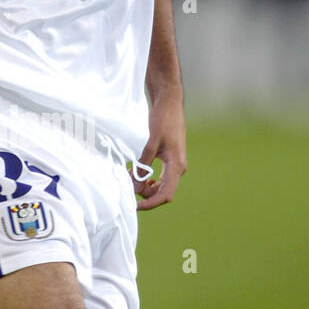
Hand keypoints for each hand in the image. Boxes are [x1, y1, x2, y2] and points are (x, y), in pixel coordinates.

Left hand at [133, 92, 186, 210]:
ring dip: (147, 187)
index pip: (165, 195)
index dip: (150, 203)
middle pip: (163, 193)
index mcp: (176, 166)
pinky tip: (139, 173)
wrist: (170, 103)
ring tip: (133, 178)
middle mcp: (179, 168)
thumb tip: (135, 187)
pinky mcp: (171, 160)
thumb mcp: (150, 143)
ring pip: (162, 186)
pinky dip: (149, 179)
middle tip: (129, 186)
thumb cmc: (163, 120)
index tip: (135, 206)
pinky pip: (161, 177)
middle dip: (146, 194)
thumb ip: (143, 165)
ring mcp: (176, 164)